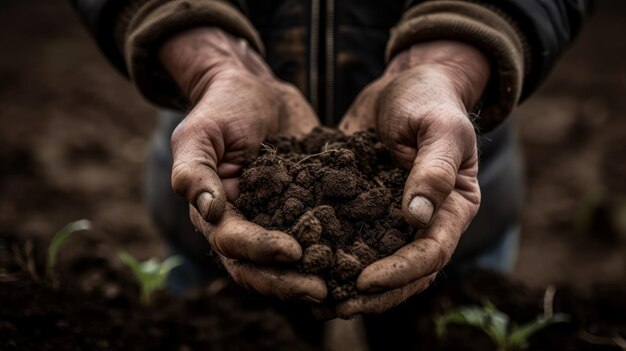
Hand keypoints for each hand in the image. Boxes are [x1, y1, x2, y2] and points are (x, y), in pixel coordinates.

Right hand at [160, 27, 324, 301]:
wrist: (258, 91)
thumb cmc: (224, 107)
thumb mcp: (201, 133)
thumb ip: (194, 171)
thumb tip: (209, 211)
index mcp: (215, 213)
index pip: (233, 243)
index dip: (260, 251)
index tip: (293, 251)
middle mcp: (244, 225)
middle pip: (259, 267)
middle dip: (287, 281)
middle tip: (321, 290)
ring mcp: (274, 221)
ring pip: (286, 264)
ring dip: (310, 278)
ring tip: (342, 286)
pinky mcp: (303, 210)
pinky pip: (315, 238)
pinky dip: (332, 253)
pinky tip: (358, 261)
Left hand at [334, 41, 488, 317]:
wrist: (407, 83)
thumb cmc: (431, 100)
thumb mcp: (439, 128)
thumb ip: (433, 169)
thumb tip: (416, 217)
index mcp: (453, 207)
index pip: (431, 252)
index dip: (400, 272)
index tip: (365, 281)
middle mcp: (426, 220)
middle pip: (405, 272)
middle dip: (374, 294)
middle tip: (336, 306)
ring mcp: (395, 216)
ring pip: (377, 262)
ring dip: (351, 286)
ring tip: (316, 300)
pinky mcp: (367, 206)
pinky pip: (352, 237)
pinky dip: (334, 255)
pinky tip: (305, 266)